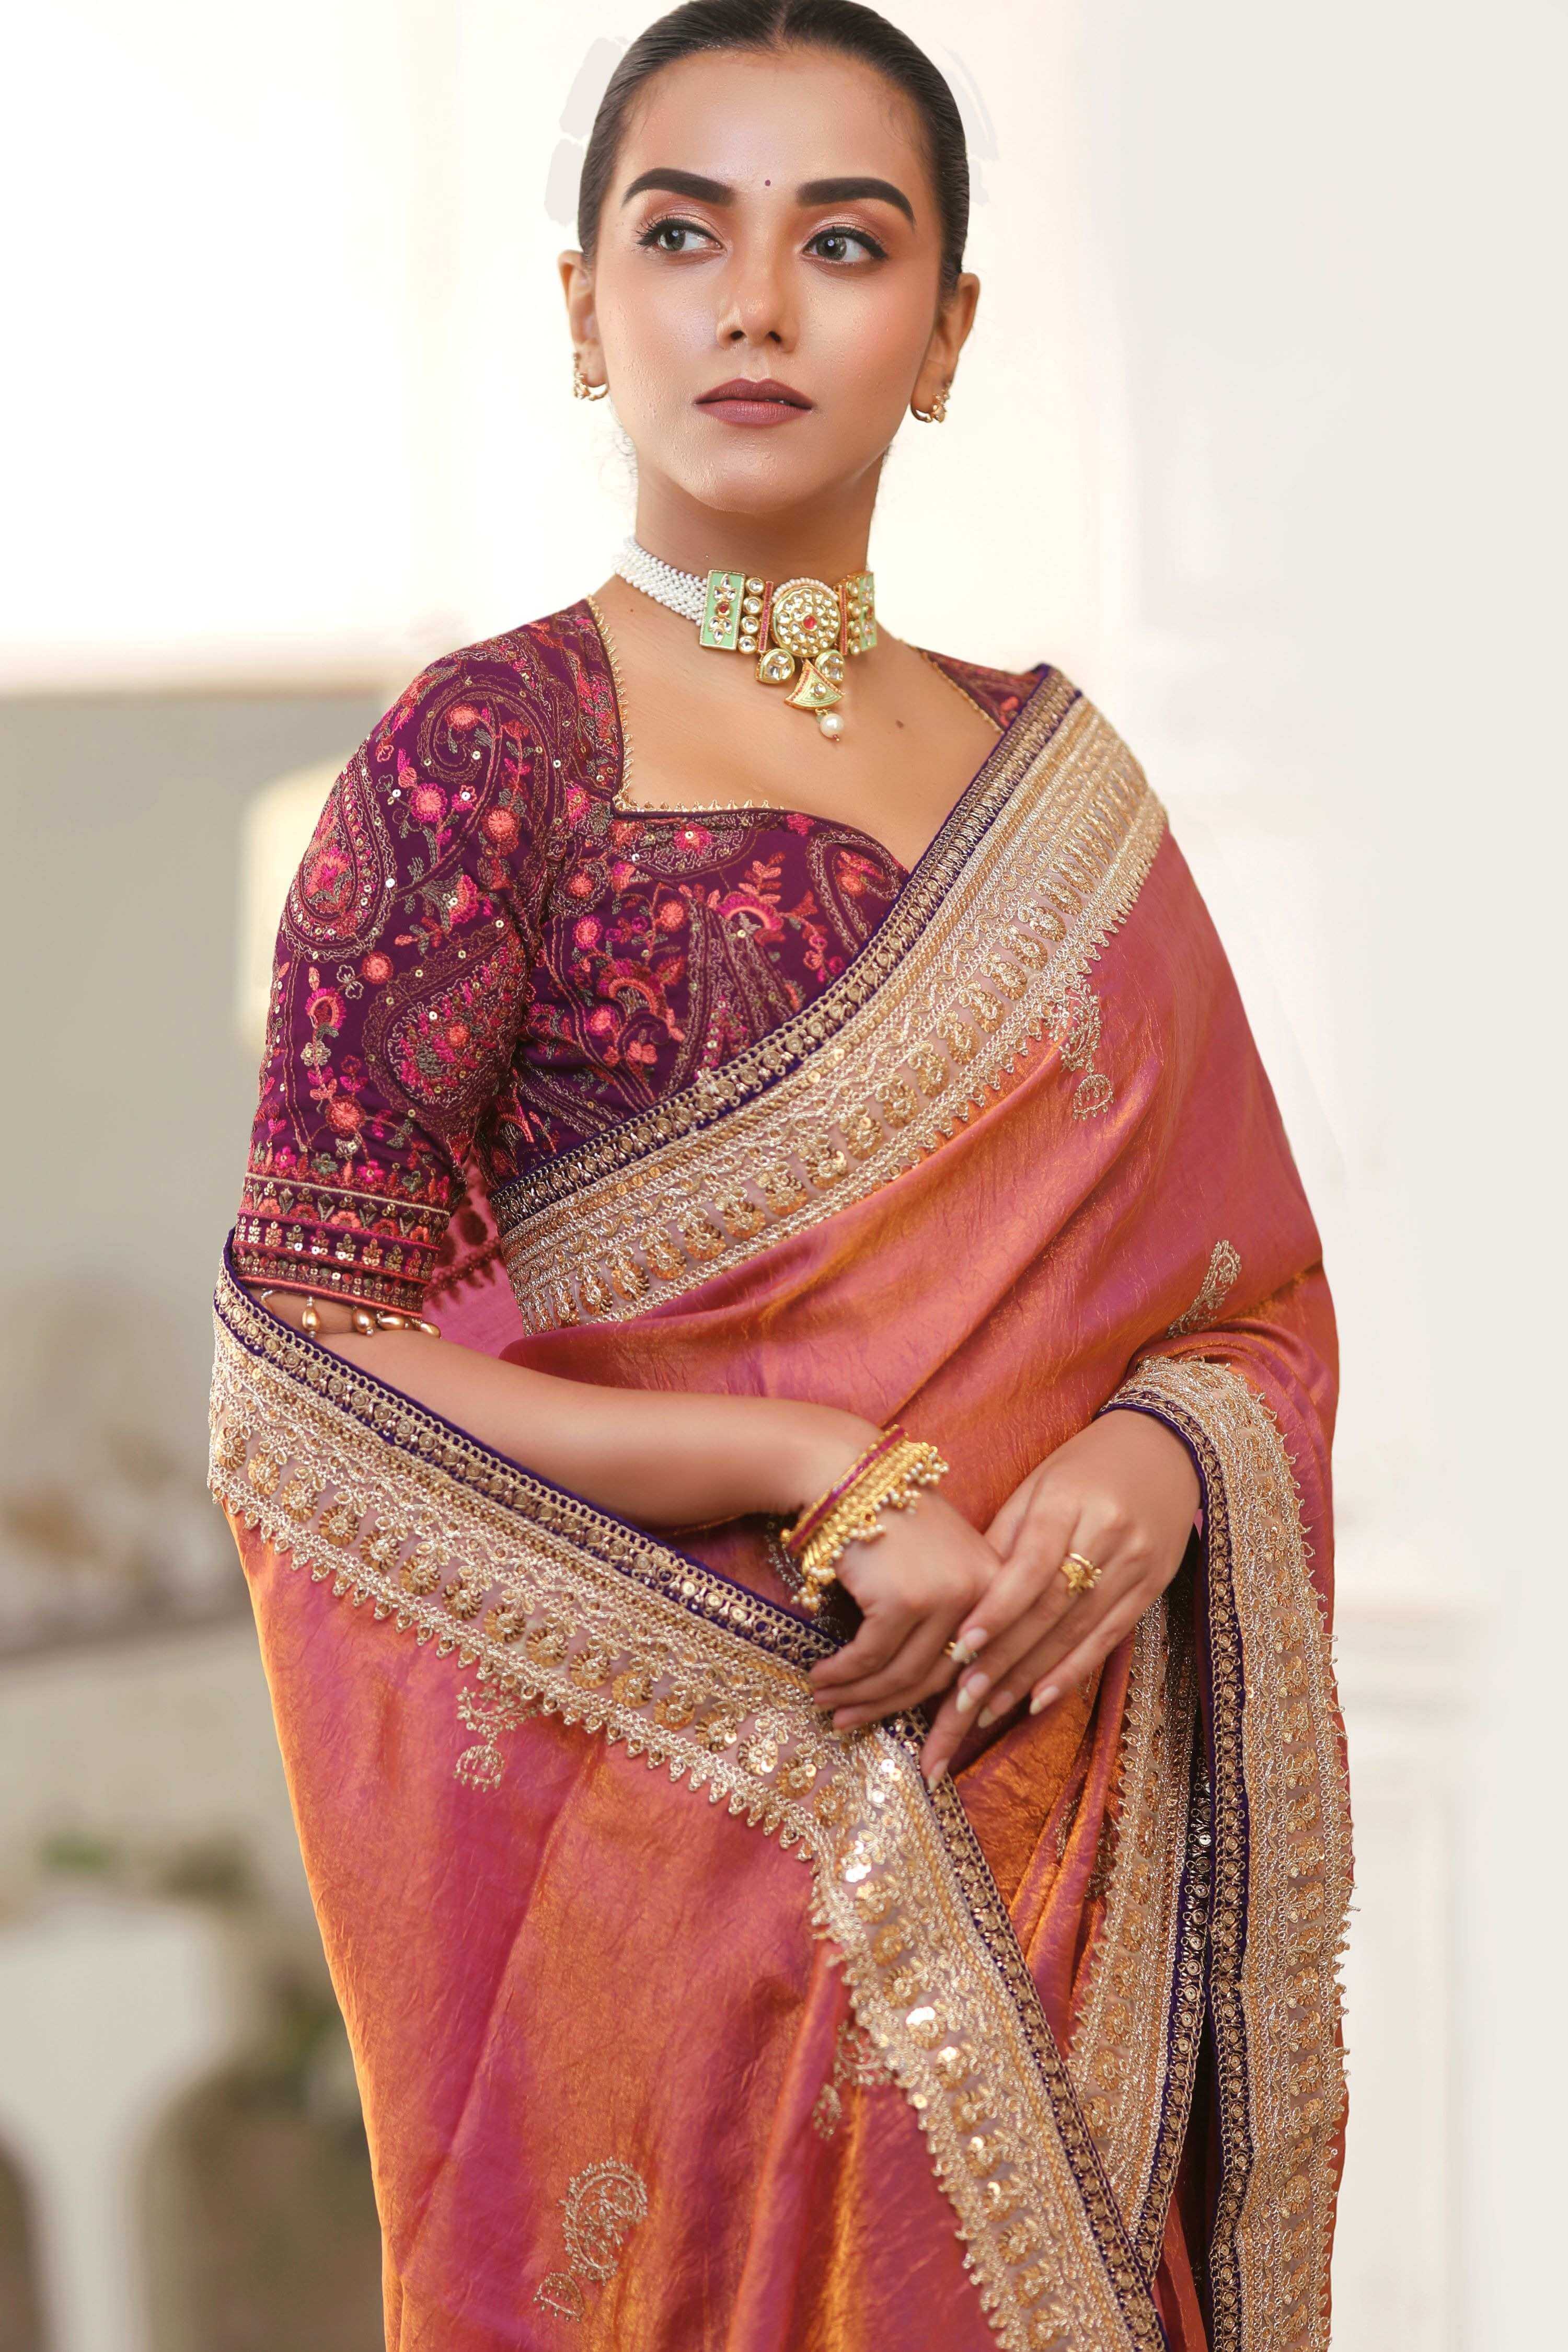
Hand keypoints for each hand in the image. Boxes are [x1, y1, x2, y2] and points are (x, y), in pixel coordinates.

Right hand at [806, 1492, 1003, 1728]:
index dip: (954, 1722)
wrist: (849, 1472)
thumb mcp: (936, 1567)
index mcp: (1002, 1588)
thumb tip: (947, 1696)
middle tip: (850, 1727)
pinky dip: (842, 1675)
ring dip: (857, 1697)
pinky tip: (821, 1679)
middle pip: (938, 1678)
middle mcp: (984, 1595)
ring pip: (900, 1673)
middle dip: (889, 1711)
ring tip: (827, 1705)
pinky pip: (870, 1656)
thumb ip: (950, 1621)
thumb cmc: (888, 1520)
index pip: (980, 1669)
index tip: (933, 1764)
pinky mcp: (905, 1600)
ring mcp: (946, 1598)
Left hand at [918, 1408, 1198, 1785]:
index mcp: (1070, 1501)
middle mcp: (1108, 1534)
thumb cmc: (1084, 1465)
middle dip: (1005, 1655)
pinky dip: (1072, 1672)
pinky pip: (1108, 1639)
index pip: (1031, 1565)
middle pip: (1052, 1606)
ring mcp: (1137, 1564)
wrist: (1166, 1448)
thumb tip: (964, 1596)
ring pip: (1078, 1630)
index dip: (998, 1609)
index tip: (962, 1645)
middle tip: (963, 1696)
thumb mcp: (1038, 1484)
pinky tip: (1039, 1700)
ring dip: (1030, 1674)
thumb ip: (1005, 1537)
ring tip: (989, 1707)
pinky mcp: (1153, 1587)